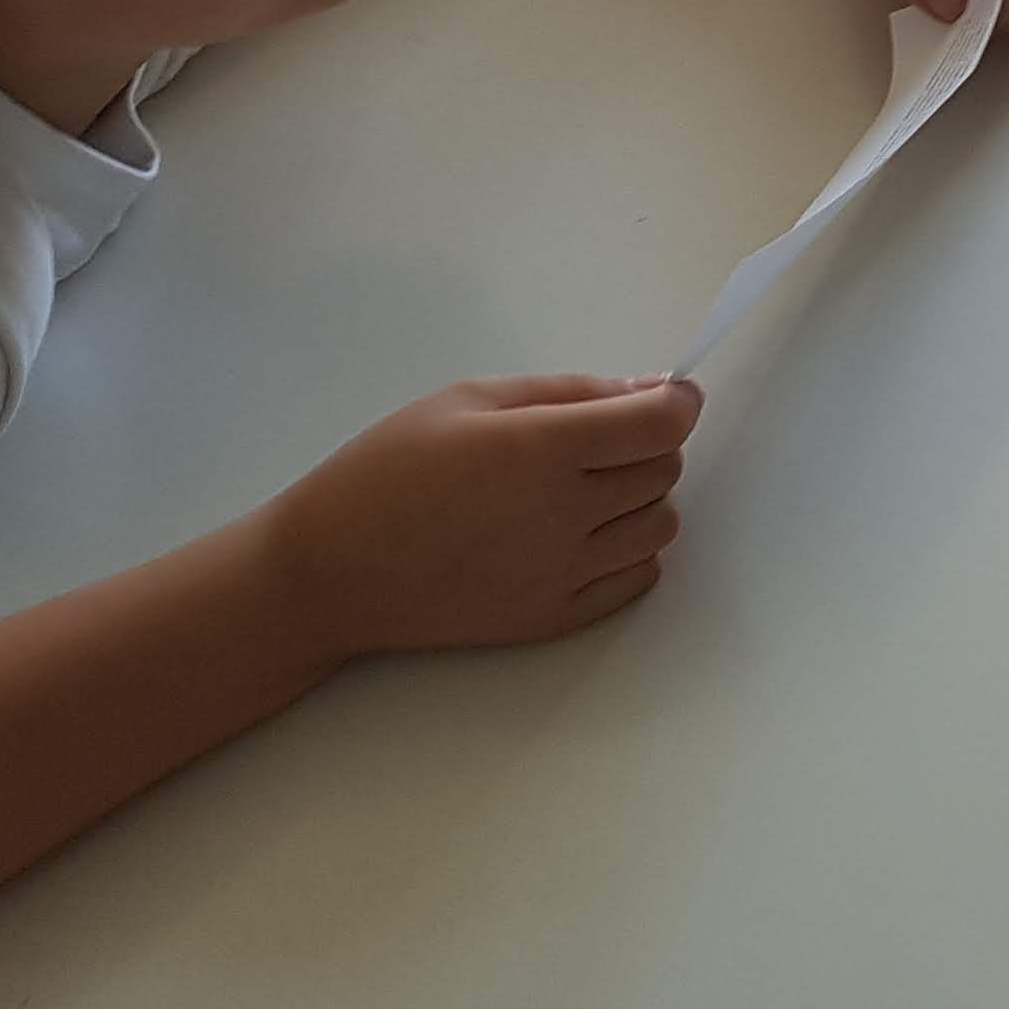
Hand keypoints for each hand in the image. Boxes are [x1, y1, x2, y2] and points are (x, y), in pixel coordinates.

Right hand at [266, 374, 702, 658]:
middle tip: (597, 442)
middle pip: (664, 470)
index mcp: (541, 451)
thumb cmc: (387, 471)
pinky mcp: (555, 619)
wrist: (331, 572)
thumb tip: (650, 389)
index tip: (665, 396)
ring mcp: (562, 574)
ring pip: (660, 525)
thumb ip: (566, 392)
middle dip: (647, 445)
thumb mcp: (467, 401)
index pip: (661, 424)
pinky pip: (638, 577)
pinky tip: (581, 535)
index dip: (676, 401)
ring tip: (584, 490)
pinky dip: (628, 550)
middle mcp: (563, 516)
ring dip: (641, 499)